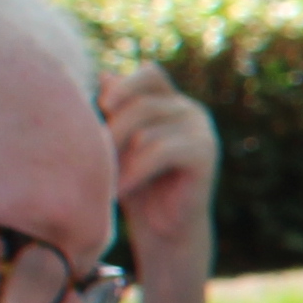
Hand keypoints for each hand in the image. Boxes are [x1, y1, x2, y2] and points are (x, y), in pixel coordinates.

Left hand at [98, 63, 213, 255]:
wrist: (164, 229)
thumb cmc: (136, 183)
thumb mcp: (119, 143)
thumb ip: (116, 110)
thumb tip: (105, 74)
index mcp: (171, 102)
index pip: (151, 74)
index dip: (126, 84)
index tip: (103, 105)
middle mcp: (191, 111)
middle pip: (142, 104)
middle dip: (112, 133)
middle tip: (96, 162)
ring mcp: (203, 132)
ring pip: (147, 131)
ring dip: (120, 158)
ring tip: (109, 181)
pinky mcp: (206, 155)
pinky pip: (161, 151)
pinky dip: (135, 171)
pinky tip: (121, 189)